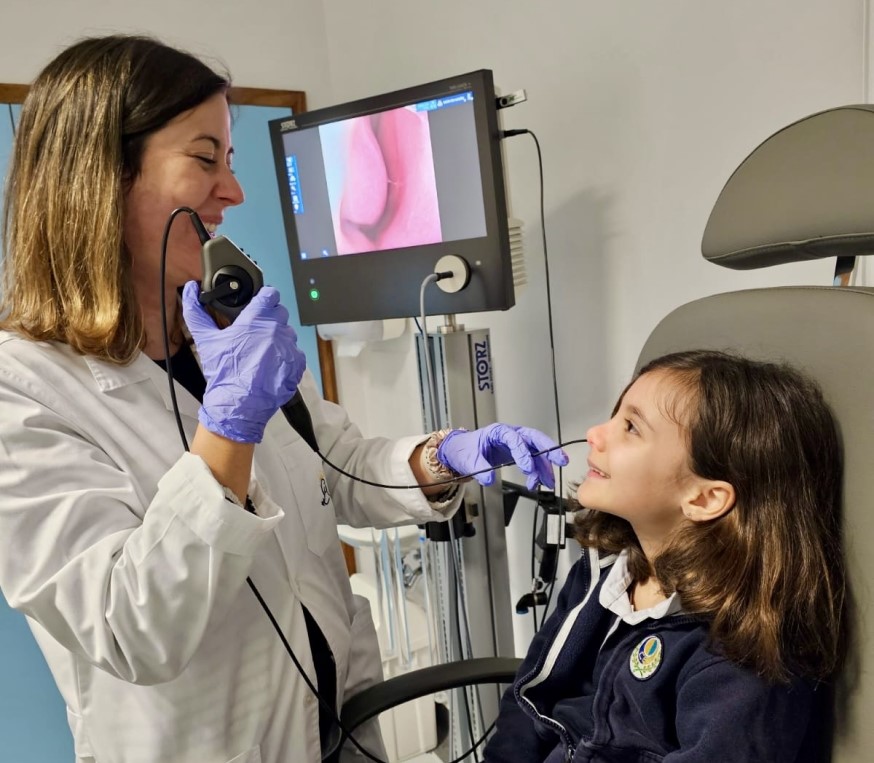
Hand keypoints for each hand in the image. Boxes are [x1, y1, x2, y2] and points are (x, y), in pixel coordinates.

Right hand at [181, 281, 306, 442]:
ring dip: (278, 338)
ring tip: (262, 352)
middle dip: (269, 318)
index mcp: (255, 320)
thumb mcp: (205, 340)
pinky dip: (285, 356)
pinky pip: (295, 352)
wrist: (238, 405)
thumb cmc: (224, 374)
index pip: (270, 294)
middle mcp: (276, 330)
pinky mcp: (297, 363)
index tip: (261, 302)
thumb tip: (191, 289)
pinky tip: (271, 365)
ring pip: (288, 332)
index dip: (264, 296)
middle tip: (256, 332)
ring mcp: (289, 347)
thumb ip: (196, 311)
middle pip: (279, 312)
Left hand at [436, 423, 568, 490]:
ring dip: (544, 467)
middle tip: (560, 460)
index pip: (514, 438)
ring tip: (548, 482)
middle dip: (548, 449)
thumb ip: (480, 468)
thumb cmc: (465, 450)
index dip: (523, 452)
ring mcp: (517, 444)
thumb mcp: (468, 459)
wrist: (462, 451)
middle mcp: (511, 435)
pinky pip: (533, 461)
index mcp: (498, 431)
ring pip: (536, 452)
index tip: (527, 467)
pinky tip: (538, 482)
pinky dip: (537, 472)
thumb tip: (490, 479)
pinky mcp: (519, 453)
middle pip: (534, 439)